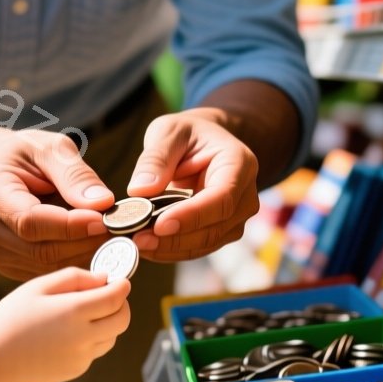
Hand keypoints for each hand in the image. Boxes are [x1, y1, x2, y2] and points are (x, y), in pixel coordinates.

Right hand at [0, 131, 115, 280]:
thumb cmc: (28, 154)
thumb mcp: (51, 148)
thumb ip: (75, 174)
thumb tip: (102, 204)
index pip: (31, 221)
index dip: (70, 226)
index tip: (104, 220)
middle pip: (39, 249)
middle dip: (84, 243)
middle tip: (119, 233)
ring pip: (45, 266)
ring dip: (83, 256)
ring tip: (110, 239)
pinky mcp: (5, 265)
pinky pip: (44, 272)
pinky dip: (73, 263)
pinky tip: (91, 247)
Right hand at [0, 268, 130, 381]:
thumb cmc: (11, 318)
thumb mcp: (37, 287)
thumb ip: (73, 278)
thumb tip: (103, 279)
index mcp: (73, 312)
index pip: (115, 298)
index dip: (122, 286)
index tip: (120, 280)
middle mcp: (83, 337)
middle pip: (122, 319)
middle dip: (121, 304)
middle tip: (108, 294)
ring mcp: (82, 357)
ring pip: (112, 335)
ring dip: (108, 321)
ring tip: (84, 312)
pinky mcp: (77, 369)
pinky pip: (96, 349)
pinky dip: (93, 337)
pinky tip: (68, 330)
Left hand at [125, 111, 260, 262]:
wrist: (204, 143)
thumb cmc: (188, 133)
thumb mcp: (168, 131)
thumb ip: (156, 158)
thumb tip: (139, 190)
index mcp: (239, 164)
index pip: (221, 198)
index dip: (192, 216)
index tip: (159, 225)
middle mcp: (245, 195)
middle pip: (215, 228)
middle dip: (175, 239)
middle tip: (138, 240)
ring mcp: (236, 217)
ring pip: (206, 244)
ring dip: (170, 249)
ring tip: (137, 244)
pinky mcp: (221, 231)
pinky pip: (198, 247)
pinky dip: (171, 250)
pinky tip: (147, 245)